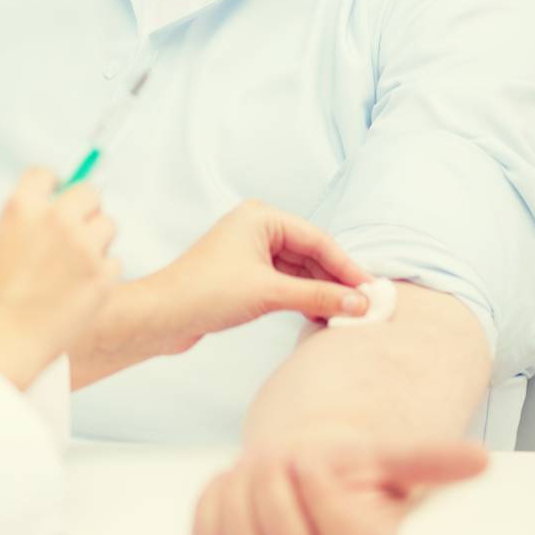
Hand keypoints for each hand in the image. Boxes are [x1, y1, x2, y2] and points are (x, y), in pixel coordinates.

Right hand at [0, 168, 118, 390]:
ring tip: (76, 267)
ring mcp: (84, 250)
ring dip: (97, 240)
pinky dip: (102, 274)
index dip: (51, 186)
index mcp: (21, 208)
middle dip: (83, 208)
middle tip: (74, 231)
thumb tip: (41, 226)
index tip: (54, 197)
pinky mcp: (103, 281)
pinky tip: (81, 292)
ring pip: (108, 226)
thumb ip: (21, 230)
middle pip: (89, 192)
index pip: (47, 173)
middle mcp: (57, 221)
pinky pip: (115, 263)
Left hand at [159, 199, 375, 352]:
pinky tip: (321, 316)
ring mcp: (250, 251)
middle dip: (336, 281)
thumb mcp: (269, 293)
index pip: (317, 239)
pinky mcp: (245, 275)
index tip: (371, 290)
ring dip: (321, 293)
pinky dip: (303, 298)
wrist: (163, 315)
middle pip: (310, 254)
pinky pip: (285, 283)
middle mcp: (256, 228)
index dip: (346, 266)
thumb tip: (359, 304)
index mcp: (260, 217)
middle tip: (365, 307)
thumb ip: (317, 297)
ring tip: (348, 317)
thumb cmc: (207, 293)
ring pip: (299, 271)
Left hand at [192, 438, 488, 534]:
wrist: (301, 476)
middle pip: (278, 532)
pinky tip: (236, 487)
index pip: (331, 523)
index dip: (315, 479)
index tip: (313, 458)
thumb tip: (479, 459)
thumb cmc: (346, 470)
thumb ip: (425, 458)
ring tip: (261, 472)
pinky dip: (213, 500)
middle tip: (281, 458)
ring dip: (241, 488)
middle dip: (272, 478)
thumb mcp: (384, 457)